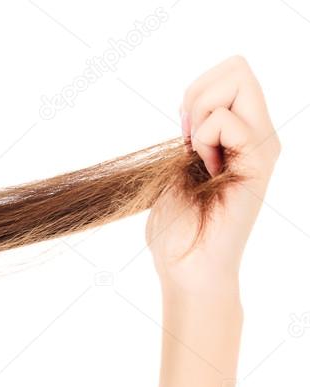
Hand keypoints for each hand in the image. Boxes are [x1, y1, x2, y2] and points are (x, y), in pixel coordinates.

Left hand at [145, 55, 281, 297]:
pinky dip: (202, 138)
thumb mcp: (175, 167)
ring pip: (238, 82)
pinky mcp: (258, 165)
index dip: (197, 91)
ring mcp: (262, 148)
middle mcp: (258, 135)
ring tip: (198, 158)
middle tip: (187, 139)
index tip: (182, 130)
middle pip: (238, 68)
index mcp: (240, 134)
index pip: (231, 72)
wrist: (186, 269)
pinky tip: (205, 170)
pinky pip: (227, 121)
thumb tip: (192, 104)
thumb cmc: (177, 227)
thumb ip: (190, 131)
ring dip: (200, 116)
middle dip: (199, 93)